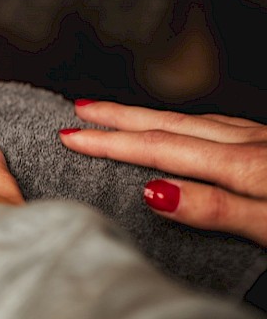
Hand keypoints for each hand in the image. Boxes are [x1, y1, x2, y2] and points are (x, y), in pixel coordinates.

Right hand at [60, 100, 266, 245]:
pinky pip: (220, 124)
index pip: (161, 149)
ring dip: (149, 116)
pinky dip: (187, 122)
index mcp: (244, 166)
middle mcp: (251, 144)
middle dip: (120, 117)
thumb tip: (155, 192)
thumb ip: (217, 209)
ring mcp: (265, 140)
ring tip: (117, 114)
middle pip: (170, 124)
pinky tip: (185, 126)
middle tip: (80, 109)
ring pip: (193, 121)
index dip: (111, 142)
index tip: (71, 137)